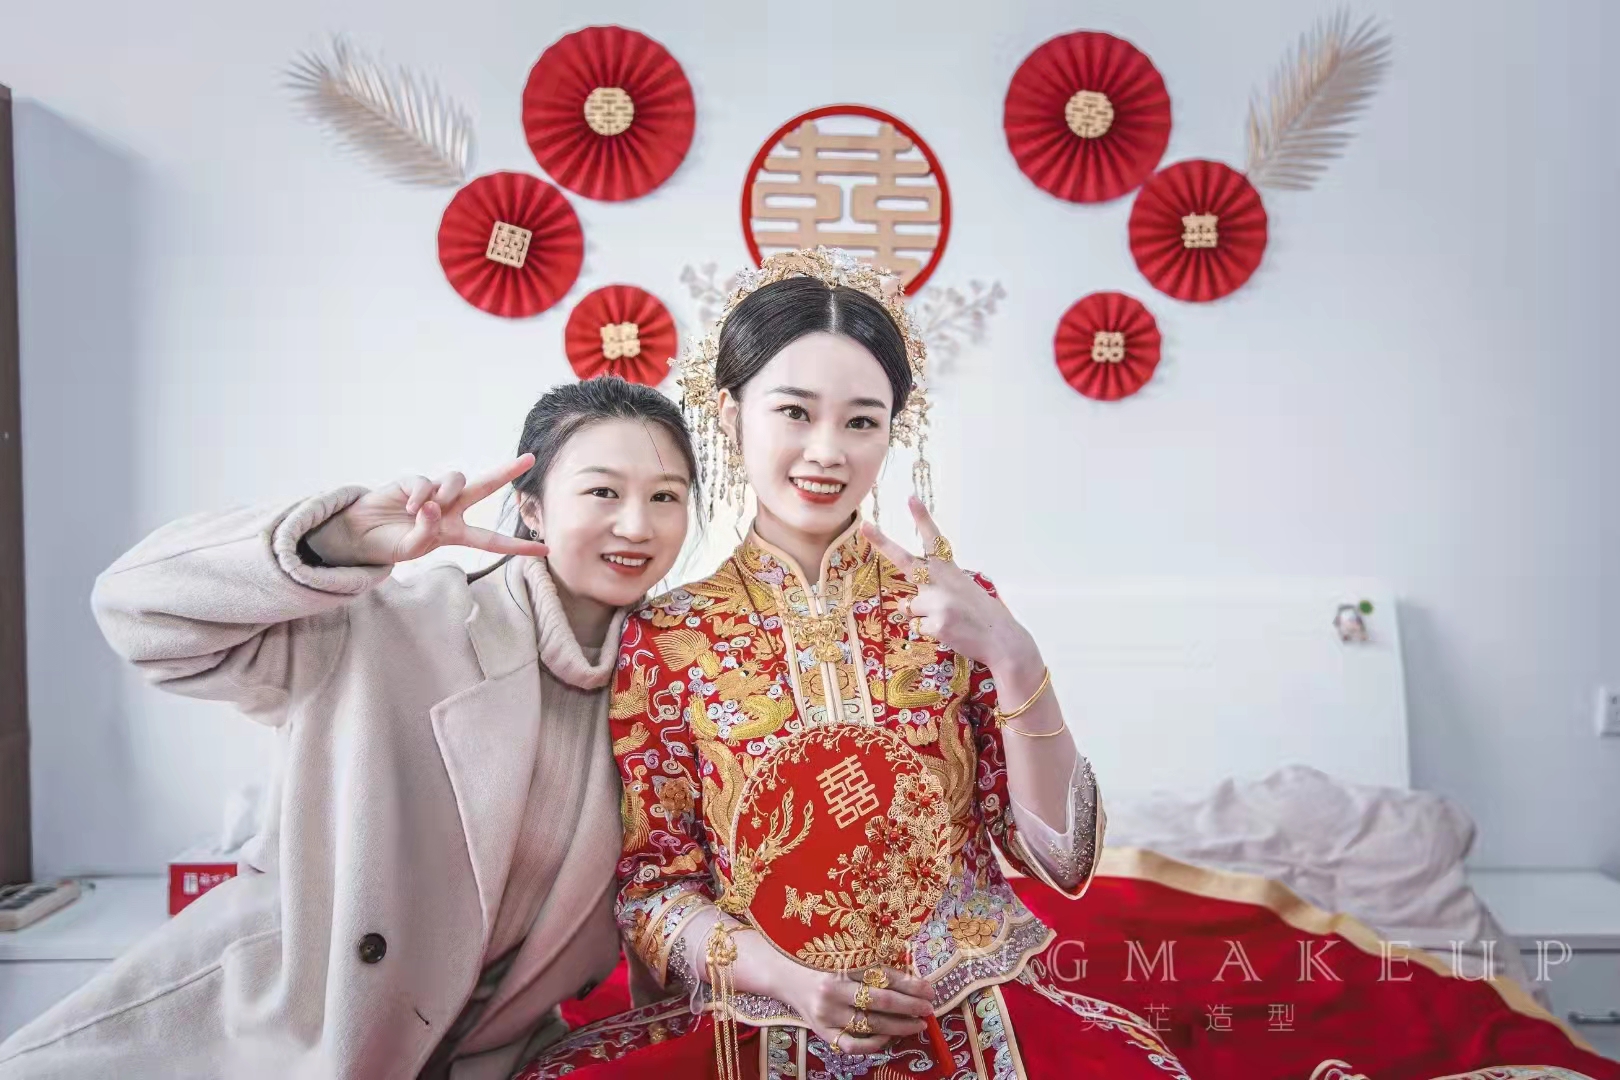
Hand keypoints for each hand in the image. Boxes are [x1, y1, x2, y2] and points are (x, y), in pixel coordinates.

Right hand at [305, 455, 549, 566]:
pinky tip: (408, 506)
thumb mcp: (411, 550)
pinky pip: (426, 482)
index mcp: (455, 533)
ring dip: (447, 491)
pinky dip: (419, 494)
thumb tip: (433, 505)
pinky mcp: (412, 482)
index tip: (545, 547)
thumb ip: (426, 532)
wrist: (357, 535)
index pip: (492, 541)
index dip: (518, 545)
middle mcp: (449, 509)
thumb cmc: (388, 545)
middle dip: (507, 472)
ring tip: (426, 508)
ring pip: (456, 480)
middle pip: (484, 487)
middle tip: (529, 458)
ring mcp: (433, 494)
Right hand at [771, 961, 932, 1054]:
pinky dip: (874, 1044)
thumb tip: (912, 981)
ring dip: (900, 1026)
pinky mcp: (821, 1031)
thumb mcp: (843, 954)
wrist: (784, 974)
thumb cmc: (819, 960)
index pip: (884, 976)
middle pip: (881, 1001)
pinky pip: (853, 1044)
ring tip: (918, 1024)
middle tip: (929, 1008)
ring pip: (871, 1024)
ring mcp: (826, 1013)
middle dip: (911, 1006)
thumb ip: (872, 964)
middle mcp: (832, 989)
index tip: (929, 989)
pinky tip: (888, 1037)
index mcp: (840, 964)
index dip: (910, 984)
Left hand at [861, 496, 1034, 671]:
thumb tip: (902, 603)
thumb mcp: (963, 591)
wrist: (1002, 640)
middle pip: (904, 560)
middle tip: (866, 526)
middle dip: (883, 543)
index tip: (910, 498)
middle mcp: (941, 582)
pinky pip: (917, 626)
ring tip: (948, 618)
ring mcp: (938, 603)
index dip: (922, 518)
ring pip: (909, 606)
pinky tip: (950, 631)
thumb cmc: (983, 616)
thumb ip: (933, 590)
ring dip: (922, 614)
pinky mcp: (936, 624)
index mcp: (950, 571)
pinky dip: (929, 631)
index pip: (934, 540)